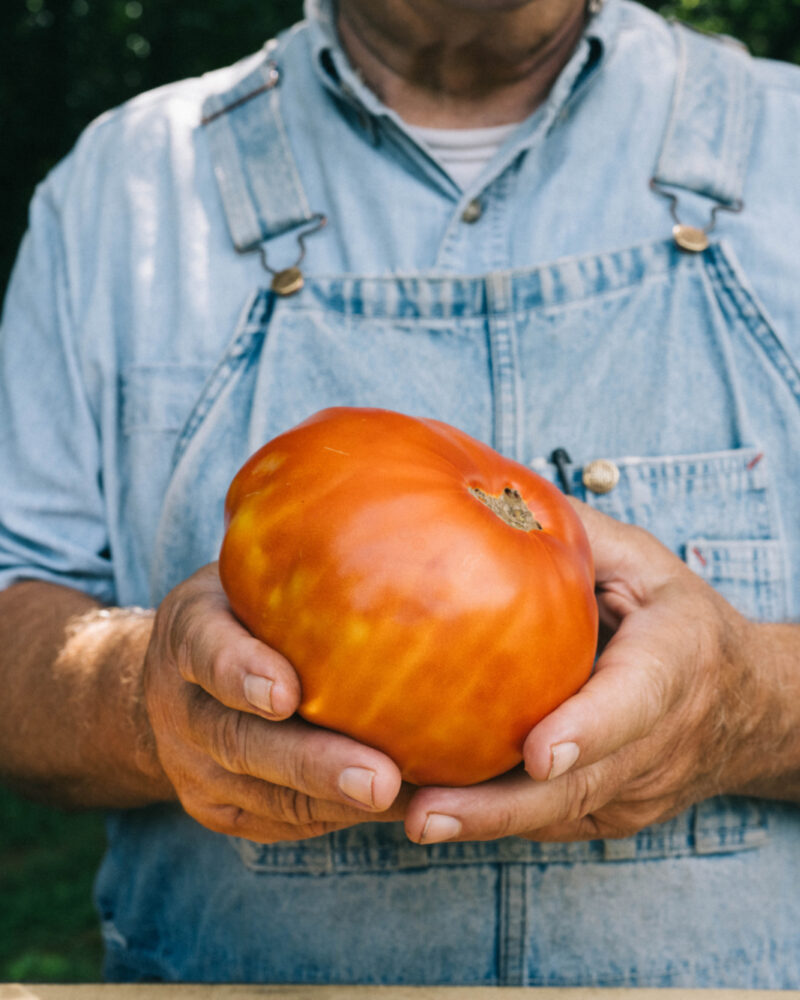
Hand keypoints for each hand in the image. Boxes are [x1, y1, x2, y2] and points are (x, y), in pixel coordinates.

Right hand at [143, 564, 405, 841]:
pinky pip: (283, 825)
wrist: (175, 683)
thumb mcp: (251, 565)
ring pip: (265, 799)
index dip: (238, 671)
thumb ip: (301, 548)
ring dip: (338, 805)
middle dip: (309, 763)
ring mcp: (195, 767)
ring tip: (413, 805)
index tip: (285, 692)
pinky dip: (339, 820)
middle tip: (380, 776)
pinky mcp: (222, 811)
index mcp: (189, 631)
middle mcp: (180, 706)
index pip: (203, 648)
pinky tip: (405, 809)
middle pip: (237, 741)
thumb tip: (429, 494)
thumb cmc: (247, 607)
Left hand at [404, 501, 786, 844]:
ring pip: (557, 816)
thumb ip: (581, 538)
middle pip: (581, 786)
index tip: (537, 752)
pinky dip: (490, 821)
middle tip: (425, 814)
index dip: (588, 729)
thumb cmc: (683, 621)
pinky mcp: (613, 816)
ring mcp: (638, 790)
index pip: (635, 702)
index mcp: (675, 663)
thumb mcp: (644, 563)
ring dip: (480, 825)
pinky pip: (548, 822)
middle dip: (500, 808)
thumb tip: (493, 499)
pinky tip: (427, 809)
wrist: (750, 706)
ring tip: (407, 819)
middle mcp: (661, 741)